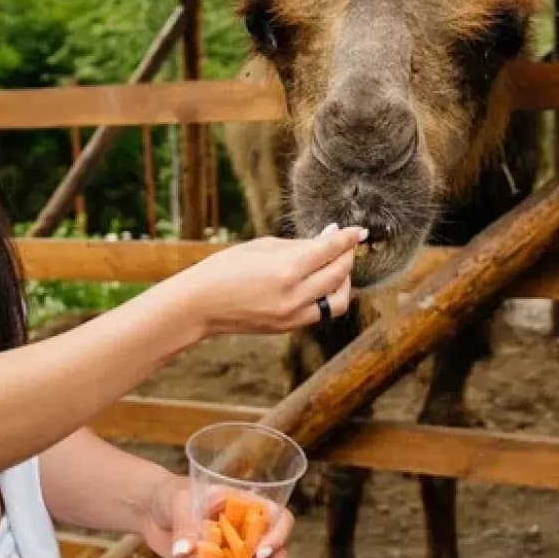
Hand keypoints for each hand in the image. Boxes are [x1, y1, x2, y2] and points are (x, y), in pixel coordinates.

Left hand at [147, 477, 295, 557]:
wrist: (154, 515)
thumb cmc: (172, 497)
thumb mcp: (179, 504)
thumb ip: (184, 525)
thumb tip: (183, 552)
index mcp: (249, 506)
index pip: (280, 518)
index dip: (278, 536)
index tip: (259, 552)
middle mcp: (252, 530)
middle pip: (278, 551)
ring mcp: (241, 553)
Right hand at [177, 225, 363, 336]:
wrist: (199, 306)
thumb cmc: (225, 268)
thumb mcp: (262, 247)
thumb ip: (299, 244)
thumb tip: (329, 237)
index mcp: (286, 270)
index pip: (329, 251)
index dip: (347, 238)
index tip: (358, 230)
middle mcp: (294, 296)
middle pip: (339, 274)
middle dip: (348, 256)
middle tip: (348, 243)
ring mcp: (293, 316)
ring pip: (339, 300)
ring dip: (344, 281)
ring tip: (337, 264)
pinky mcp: (289, 327)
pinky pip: (321, 311)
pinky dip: (327, 295)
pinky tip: (321, 281)